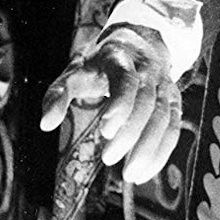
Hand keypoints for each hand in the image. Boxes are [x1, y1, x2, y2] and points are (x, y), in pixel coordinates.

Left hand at [40, 24, 182, 183]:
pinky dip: (161, 153)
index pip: (126, 79)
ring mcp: (165, 85)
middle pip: (147, 102)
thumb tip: (45, 125)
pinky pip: (173, 129)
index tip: (105, 130)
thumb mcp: (74, 71)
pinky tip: (144, 173)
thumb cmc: (98, 63)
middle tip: (108, 159)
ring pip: (164, 118)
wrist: (137, 43)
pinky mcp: (174, 101)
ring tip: (129, 175)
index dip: (120, 104)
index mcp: (120, 58)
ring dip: (148, 149)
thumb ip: (58, 95)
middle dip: (130, 133)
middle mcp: (148, 70)